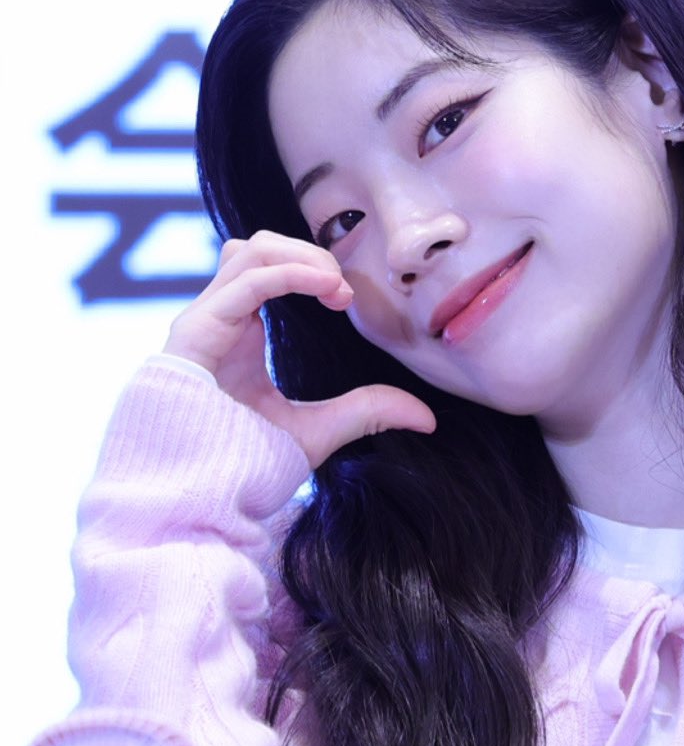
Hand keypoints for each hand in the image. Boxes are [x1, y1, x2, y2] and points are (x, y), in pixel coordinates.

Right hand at [164, 231, 435, 466]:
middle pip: (257, 246)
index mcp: (240, 333)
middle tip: (344, 292)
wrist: (199, 499)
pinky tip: (326, 289)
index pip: (268, 267)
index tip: (348, 301)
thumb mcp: (318, 432)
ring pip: (248, 251)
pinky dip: (290, 274)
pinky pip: (246, 282)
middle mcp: (218, 320)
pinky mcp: (195, 334)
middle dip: (307, 254)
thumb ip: (366, 412)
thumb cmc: (245, 466)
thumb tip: (427, 418)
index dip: (311, 268)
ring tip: (335, 289)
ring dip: (300, 257)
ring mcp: (203, 324)